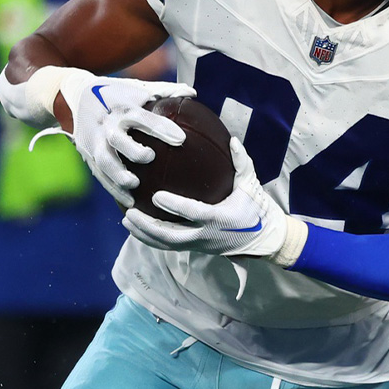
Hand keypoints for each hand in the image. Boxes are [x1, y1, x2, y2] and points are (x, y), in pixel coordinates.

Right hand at [63, 74, 195, 206]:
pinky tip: (130, 202)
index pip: (142, 118)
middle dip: (132, 150)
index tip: (181, 139)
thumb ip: (165, 91)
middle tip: (150, 157)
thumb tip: (193, 92)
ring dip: (118, 175)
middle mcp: (107, 125)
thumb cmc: (118, 94)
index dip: (160, 128)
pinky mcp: (87, 155)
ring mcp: (94, 141)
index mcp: (123, 108)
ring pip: (104, 161)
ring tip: (135, 185)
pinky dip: (113, 189)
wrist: (77, 96)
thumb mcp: (138, 88)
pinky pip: (100, 175)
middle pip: (117, 139)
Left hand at [123, 138, 289, 257]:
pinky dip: (151, 240)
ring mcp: (199, 244)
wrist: (262, 238)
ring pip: (166, 244)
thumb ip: (241, 162)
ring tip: (126, 220)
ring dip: (144, 234)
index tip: (155, 196)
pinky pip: (169, 246)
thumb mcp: (251, 183)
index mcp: (219, 218)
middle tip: (129, 212)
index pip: (192, 213)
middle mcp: (206, 234)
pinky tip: (136, 229)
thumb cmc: (256, 208)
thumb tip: (232, 140)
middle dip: (148, 226)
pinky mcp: (195, 248)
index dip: (173, 206)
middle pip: (170, 235)